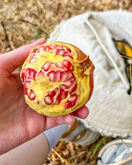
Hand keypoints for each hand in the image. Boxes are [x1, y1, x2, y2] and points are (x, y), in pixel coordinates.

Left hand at [0, 38, 88, 154]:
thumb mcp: (1, 66)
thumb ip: (21, 55)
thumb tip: (43, 40)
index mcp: (28, 79)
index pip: (52, 73)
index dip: (66, 70)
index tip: (79, 67)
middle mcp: (35, 93)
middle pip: (60, 90)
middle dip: (76, 90)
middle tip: (87, 88)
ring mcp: (37, 110)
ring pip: (62, 107)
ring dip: (76, 108)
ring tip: (85, 109)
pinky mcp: (36, 126)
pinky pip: (55, 122)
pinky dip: (66, 120)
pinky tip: (72, 117)